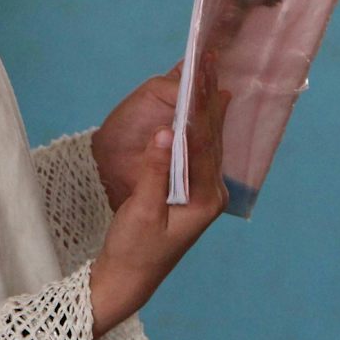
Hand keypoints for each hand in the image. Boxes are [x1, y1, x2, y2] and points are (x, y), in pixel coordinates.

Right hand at [89, 54, 231, 339]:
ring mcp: (203, 194)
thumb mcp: (140, 212)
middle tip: (210, 60)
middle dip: (209, 98)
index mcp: (205, 198)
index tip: (201, 73)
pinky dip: (194, 125)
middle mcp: (211, 194)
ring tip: (208, 71)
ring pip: (207, 142)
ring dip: (205, 107)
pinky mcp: (190, 193)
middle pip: (212, 137)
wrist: (128, 280)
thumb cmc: (133, 251)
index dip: (201, 105)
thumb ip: (154, 172)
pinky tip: (196, 106)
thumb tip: (164, 133)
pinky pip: (196, 152)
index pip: (204, 142)